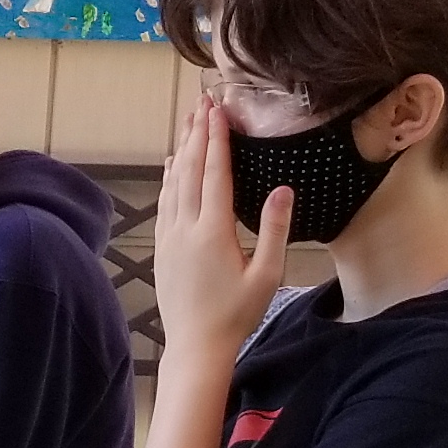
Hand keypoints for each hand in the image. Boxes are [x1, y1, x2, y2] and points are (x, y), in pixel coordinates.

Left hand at [155, 99, 291, 365]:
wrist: (196, 345)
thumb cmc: (237, 314)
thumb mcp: (267, 275)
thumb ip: (275, 229)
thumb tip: (285, 189)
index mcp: (214, 232)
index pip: (215, 173)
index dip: (217, 138)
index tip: (219, 110)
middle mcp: (186, 228)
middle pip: (190, 169)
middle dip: (197, 133)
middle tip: (202, 102)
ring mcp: (170, 237)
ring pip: (174, 182)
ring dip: (182, 149)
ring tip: (189, 122)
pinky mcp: (162, 247)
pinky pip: (165, 201)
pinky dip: (170, 177)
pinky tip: (172, 163)